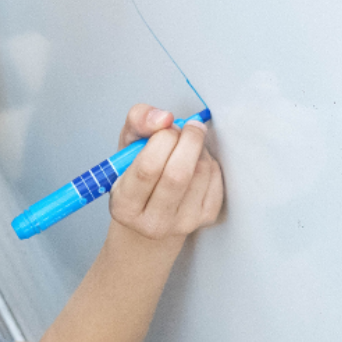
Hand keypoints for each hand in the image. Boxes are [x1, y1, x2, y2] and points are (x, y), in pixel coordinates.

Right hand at [107, 105, 223, 243]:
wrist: (151, 218)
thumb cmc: (137, 178)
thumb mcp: (126, 147)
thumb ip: (138, 122)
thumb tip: (164, 118)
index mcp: (125, 206)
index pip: (148, 168)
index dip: (162, 138)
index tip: (166, 127)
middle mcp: (153, 222)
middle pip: (178, 174)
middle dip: (188, 140)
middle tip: (186, 128)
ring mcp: (182, 223)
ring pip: (201, 173)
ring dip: (199, 148)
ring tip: (188, 145)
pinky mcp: (206, 218)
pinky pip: (216, 179)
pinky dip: (210, 161)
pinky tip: (197, 161)